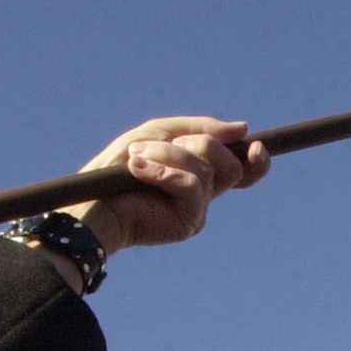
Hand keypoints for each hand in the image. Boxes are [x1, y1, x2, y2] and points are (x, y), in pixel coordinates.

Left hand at [64, 117, 270, 254]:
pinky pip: (192, 184)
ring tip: (135, 160)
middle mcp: (204, 192)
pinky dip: (163, 171)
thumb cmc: (118, 167)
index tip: (255, 145)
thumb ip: (199, 128)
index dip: (256, 159)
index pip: (242, 169)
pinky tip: (137, 171)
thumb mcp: (159, 133)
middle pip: (229, 161)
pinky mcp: (190, 222)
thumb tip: (243, 129)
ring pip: (208, 168)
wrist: (94, 200)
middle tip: (152, 149)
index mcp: (199, 172)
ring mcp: (199, 209)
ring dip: (168, 155)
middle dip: (194, 145)